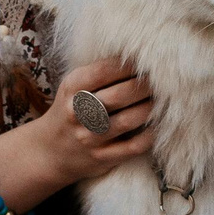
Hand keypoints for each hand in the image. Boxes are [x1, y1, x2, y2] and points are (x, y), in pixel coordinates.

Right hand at [14, 58, 154, 188]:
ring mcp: (89, 137)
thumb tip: (139, 57)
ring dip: (151, 108)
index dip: (130, 65)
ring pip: (129, 120)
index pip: (105, 71)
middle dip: (146, 85)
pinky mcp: (102, 158)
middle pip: (120, 95)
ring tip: (164, 99)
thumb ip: (99, 72)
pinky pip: (133, 146)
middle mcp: (78, 112)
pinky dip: (151, 135)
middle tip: (164, 80)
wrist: (49, 151)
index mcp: (72, 88)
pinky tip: (159, 124)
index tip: (148, 61)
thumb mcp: (74, 86)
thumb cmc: (71, 110)